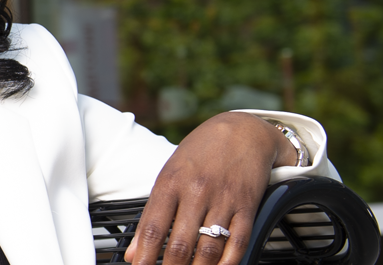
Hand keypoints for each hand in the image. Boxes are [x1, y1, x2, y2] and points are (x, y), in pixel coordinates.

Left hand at [124, 112, 294, 264]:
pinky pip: (238, 242)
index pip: (153, 227)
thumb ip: (151, 215)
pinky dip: (228, 263)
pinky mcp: (248, 206)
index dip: (145, 255)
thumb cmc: (200, 153)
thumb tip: (134, 252)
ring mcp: (224, 200)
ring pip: (208, 248)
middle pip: (180, 243)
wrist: (243, 130)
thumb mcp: (169, 174)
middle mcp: (196, 192)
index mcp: (171, 182)